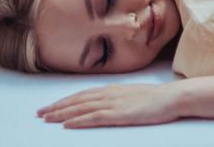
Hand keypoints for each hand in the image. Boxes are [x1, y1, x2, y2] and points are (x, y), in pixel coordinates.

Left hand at [39, 83, 182, 128]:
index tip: (51, 106)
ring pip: (81, 108)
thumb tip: (108, 102)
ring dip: (62, 113)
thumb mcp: (135, 94)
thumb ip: (119, 97)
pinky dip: (78, 120)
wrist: (173, 97)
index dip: (65, 100)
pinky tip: (67, 125)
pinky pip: (93, 118)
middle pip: (78, 100)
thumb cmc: (158, 98)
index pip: (83, 94)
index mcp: (113, 89)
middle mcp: (110, 94)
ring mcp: (114, 103)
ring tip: (47, 119)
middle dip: (57, 106)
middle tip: (40, 113)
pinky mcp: (119, 114)